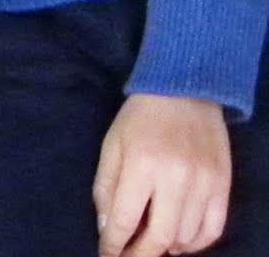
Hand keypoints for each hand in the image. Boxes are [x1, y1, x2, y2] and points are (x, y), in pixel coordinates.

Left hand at [94, 94, 230, 255]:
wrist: (185, 87)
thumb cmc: (141, 117)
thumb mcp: (113, 144)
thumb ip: (106, 186)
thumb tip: (107, 229)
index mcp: (141, 164)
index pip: (124, 220)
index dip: (113, 245)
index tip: (107, 255)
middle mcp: (175, 177)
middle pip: (159, 237)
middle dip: (140, 256)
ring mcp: (203, 182)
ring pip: (186, 238)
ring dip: (167, 248)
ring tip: (154, 244)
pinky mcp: (223, 184)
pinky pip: (213, 229)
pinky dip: (197, 244)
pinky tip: (181, 240)